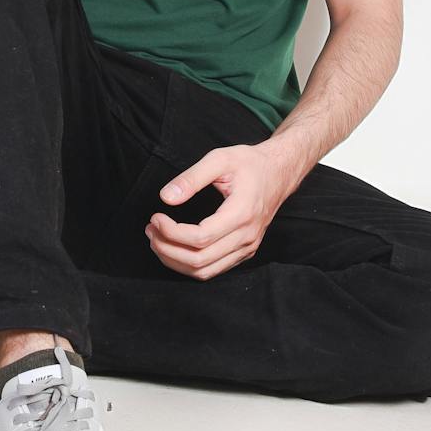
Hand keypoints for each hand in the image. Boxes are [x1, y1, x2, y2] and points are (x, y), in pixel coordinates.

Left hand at [145, 143, 285, 279]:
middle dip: (167, 248)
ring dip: (175, 260)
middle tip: (151, 230)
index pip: (200, 238)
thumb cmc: (250, 163)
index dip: (171, 232)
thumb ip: (191, 178)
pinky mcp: (245, 251)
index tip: (155, 217)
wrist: (279, 172)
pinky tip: (174, 247)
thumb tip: (166, 198)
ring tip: (157, 239)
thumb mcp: (220, 159)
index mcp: (242, 214)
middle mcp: (247, 236)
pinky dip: (189, 264)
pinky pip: (213, 269)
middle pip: (199, 260)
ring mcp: (248, 247)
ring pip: (205, 271)